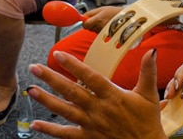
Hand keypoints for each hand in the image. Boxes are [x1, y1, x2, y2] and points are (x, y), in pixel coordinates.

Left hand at [27, 50, 165, 138]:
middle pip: (71, 91)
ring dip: (46, 100)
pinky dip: (49, 129)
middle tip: (35, 68)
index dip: (74, 65)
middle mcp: (98, 109)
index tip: (59, 54)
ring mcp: (91, 124)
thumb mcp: (149, 94)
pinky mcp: (87, 137)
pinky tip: (35, 123)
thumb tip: (151, 51)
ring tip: (31, 89)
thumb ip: (148, 71)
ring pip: (64, 110)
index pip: (90, 77)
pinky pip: (65, 134)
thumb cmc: (148, 121)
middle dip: (51, 78)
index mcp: (112, 95)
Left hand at [81, 6, 122, 32]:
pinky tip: (105, 24)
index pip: (84, 25)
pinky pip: (98, 32)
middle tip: (97, 18)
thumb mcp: (101, 9)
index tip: (87, 19)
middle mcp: (100, 27)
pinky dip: (99, 29)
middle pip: (88, 28)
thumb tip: (82, 17)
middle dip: (90, 23)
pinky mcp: (105, 35)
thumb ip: (90, 13)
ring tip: (103, 20)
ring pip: (93, 30)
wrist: (125, 18)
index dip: (85, 22)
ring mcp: (102, 32)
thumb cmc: (114, 12)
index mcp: (98, 19)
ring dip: (95, 26)